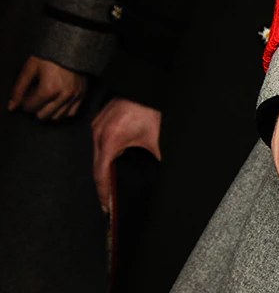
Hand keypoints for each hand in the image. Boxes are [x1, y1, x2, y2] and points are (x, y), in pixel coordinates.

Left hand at [7, 56, 86, 119]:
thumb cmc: (48, 57)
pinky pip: (71, 113)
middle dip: (36, 107)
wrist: (72, 48)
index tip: (27, 93)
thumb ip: (19, 89)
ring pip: (57, 117)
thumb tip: (11, 107)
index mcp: (49, 89)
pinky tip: (57, 103)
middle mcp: (63, 96)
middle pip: (43, 115)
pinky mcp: (82, 96)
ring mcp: (74, 97)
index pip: (31, 107)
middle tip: (36, 96)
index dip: (25, 102)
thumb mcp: (30, 69)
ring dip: (48, 111)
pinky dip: (62, 111)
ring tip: (47, 99)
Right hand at [91, 98, 162, 212]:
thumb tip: (167, 176)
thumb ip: (159, 159)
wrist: (146, 86)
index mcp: (110, 140)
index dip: (103, 192)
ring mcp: (97, 126)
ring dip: (104, 169)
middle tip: (109, 201)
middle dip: (103, 184)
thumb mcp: (157, 139)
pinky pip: (99, 142)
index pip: (101, 174)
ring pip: (97, 154)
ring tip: (111, 185)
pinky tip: (113, 162)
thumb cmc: (150, 108)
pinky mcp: (101, 121)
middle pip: (97, 166)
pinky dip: (105, 155)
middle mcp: (99, 133)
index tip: (105, 206)